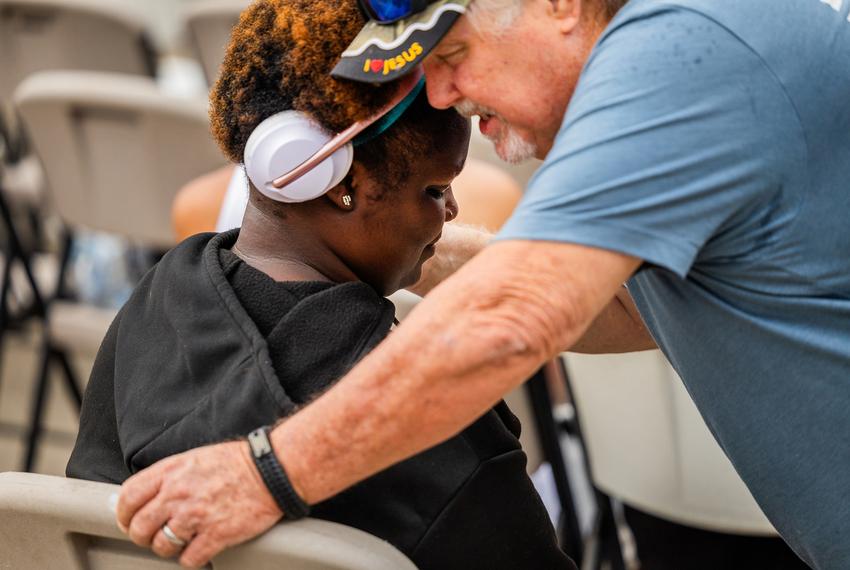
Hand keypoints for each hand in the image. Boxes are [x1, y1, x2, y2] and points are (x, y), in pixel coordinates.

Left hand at [116, 440, 282, 567]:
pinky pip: (188, 558)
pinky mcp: (215, 535)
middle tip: (153, 535)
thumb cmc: (239, 462)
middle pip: (139, 526)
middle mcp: (178, 494)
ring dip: (167, 547)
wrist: (272, 470)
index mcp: (171, 471)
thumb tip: (148, 495)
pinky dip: (192, 557)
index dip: (123, 513)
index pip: (128, 496)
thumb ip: (169, 475)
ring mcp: (195, 516)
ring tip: (180, 541)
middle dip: (142, 535)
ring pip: (161, 546)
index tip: (129, 520)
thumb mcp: (196, 457)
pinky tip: (199, 548)